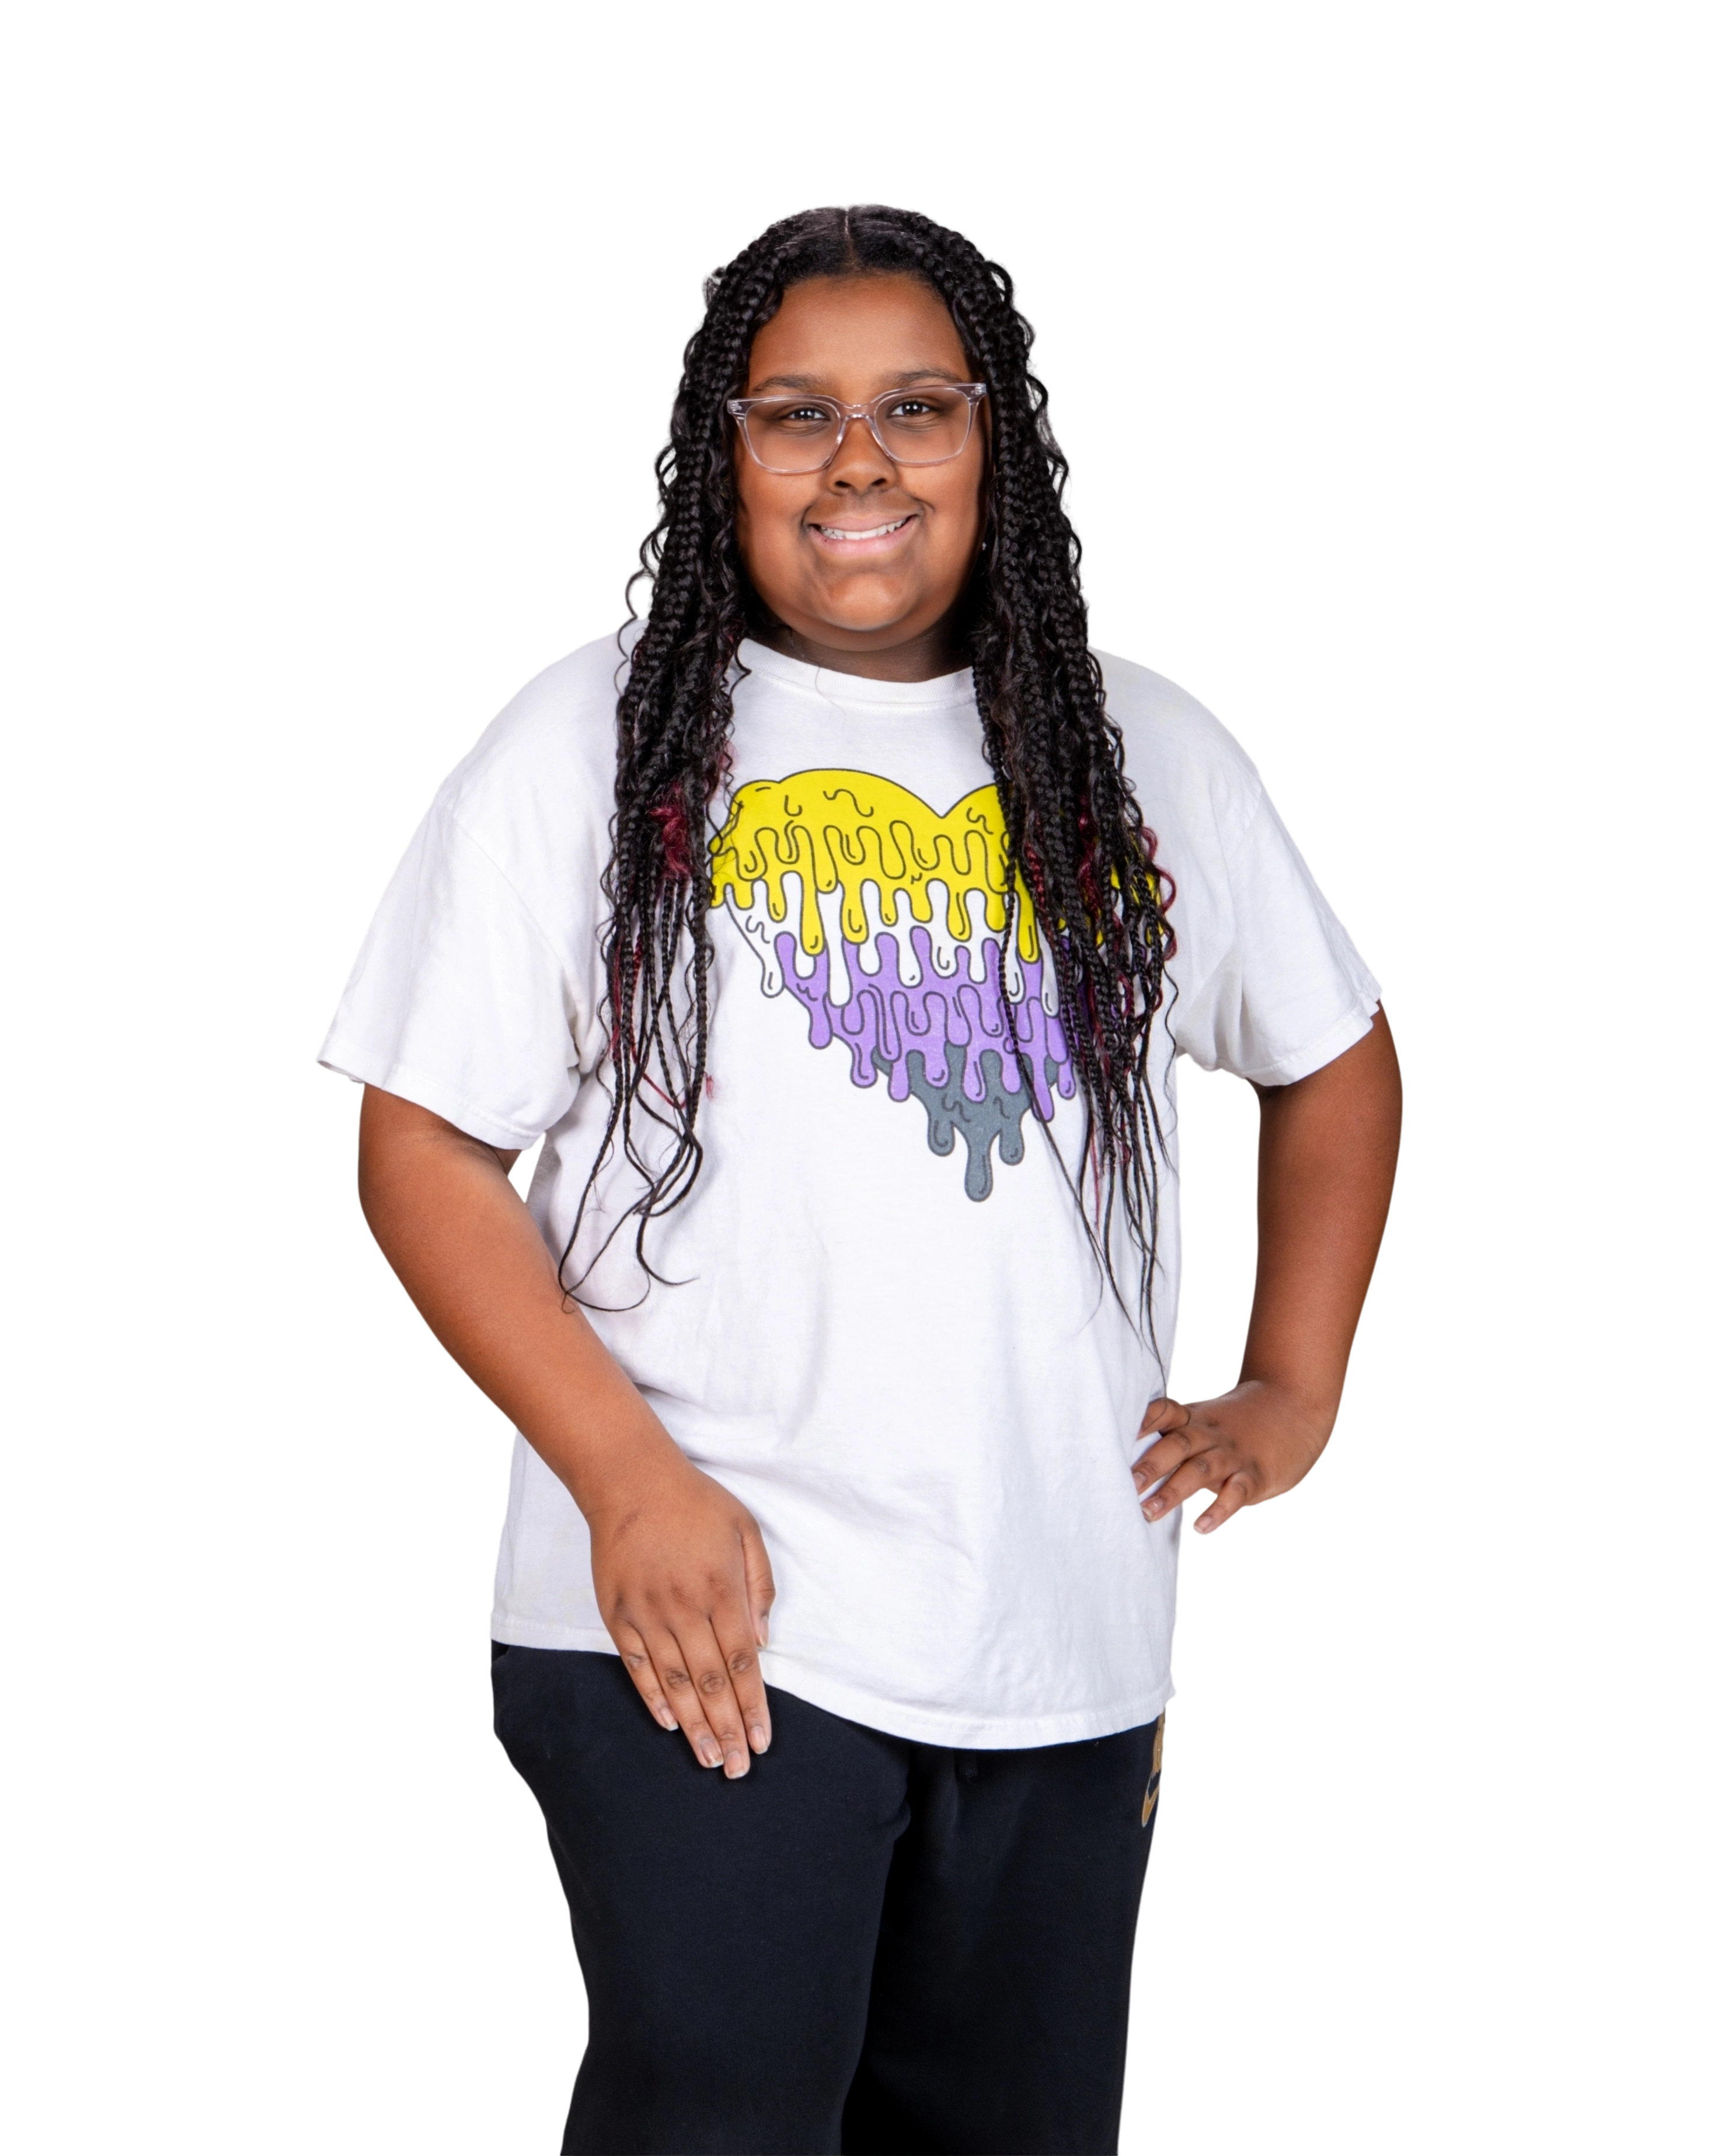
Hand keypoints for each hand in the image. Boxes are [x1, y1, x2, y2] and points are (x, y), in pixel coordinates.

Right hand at [587, 1450, 776, 1777]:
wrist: (628, 1480)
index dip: (754, 1707)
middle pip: (711, 1684)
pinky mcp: (617, 1615)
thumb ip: (759, 1584)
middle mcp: (684, 1609)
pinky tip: (669, 1724)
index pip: (742, 1664)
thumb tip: (762, 1640)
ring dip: (694, 1727)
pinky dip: (654, 1698)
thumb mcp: (745, 1529)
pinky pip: (637, 1667)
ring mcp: (647, 1615)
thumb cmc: (695, 1503)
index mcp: (722, 1590)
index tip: (763, 1741)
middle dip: (727, 1731)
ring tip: (708, 1760)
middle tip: (738, 1768)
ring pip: (675, 1684)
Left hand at [1132, 1379, 1339, 1536]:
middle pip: (1176, 1444)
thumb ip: (1172, 1435)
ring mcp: (1233, 1454)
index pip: (1163, 1412)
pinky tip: (1200, 1528)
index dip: (1140, 1421)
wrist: (1295, 1407)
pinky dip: (1218, 1511)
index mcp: (1194, 1418)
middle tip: (1124, 1484)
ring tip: (1148, 1513)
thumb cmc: (1237, 1422)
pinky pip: (1235, 1494)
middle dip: (1149, 1464)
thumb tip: (1127, 1459)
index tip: (1112, 1433)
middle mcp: (1210, 1434)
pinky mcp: (1256, 1476)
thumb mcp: (1205, 1419)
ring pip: (1200, 1470)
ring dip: (1173, 1491)